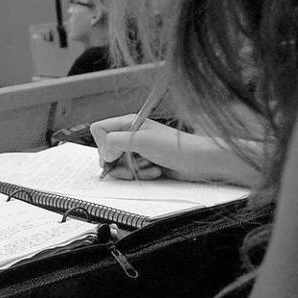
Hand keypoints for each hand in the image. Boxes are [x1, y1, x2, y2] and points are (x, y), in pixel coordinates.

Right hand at [90, 115, 233, 181]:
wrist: (199, 162)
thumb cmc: (176, 146)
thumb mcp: (142, 140)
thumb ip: (116, 142)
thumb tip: (104, 152)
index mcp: (128, 123)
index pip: (99, 130)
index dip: (103, 144)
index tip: (114, 154)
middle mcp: (130, 135)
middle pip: (106, 150)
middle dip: (118, 162)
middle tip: (131, 164)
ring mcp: (137, 149)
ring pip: (118, 164)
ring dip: (132, 170)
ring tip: (149, 167)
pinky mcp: (144, 163)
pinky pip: (131, 172)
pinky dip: (141, 175)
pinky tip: (154, 171)